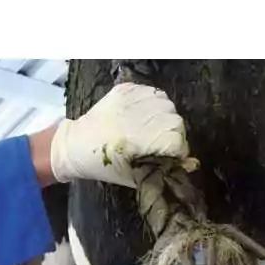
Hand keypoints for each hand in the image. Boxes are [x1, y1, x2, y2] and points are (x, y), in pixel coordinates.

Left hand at [48, 83, 189, 187]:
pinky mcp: (125, 88)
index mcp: (137, 138)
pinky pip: (153, 91)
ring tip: (153, 127)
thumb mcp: (133, 176)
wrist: (74, 144)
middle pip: (175, 120)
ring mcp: (130, 97)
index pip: (176, 138)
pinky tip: (144, 114)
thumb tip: (189, 163)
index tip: (171, 156)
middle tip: (161, 142)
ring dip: (165, 116)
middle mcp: (136, 114)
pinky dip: (154, 103)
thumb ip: (162, 169)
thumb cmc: (103, 165)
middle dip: (173, 133)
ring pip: (167, 103)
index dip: (178, 150)